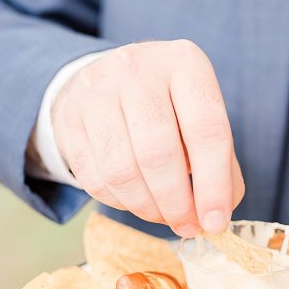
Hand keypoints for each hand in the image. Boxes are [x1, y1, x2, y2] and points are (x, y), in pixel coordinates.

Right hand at [52, 40, 244, 235]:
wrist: (104, 77)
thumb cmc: (164, 104)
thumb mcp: (198, 114)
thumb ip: (218, 161)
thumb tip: (217, 214)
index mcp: (184, 63)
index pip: (206, 129)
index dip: (213, 183)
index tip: (215, 221)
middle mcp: (138, 69)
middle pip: (157, 152)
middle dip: (175, 202)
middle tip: (186, 225)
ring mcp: (97, 92)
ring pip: (121, 170)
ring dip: (146, 207)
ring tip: (161, 215)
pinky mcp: (70, 119)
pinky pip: (94, 178)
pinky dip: (119, 201)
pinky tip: (135, 200)